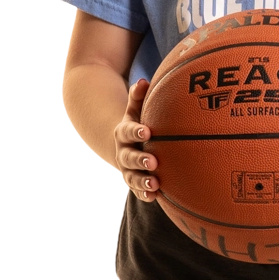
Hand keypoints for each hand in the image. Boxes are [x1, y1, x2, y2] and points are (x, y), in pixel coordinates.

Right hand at [115, 78, 158, 201]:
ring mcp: (127, 169)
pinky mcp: (134, 182)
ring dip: (142, 181)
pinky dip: (145, 194)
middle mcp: (123, 152)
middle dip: (139, 160)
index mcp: (123, 133)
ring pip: (131, 177)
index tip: (147, 131)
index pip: (127, 131)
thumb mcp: (136, 109)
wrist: (128, 144)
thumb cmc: (139, 123)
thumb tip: (144, 82)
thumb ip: (138, 96)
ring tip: (155, 184)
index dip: (135, 131)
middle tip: (153, 162)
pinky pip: (137, 190)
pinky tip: (155, 197)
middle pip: (128, 157)